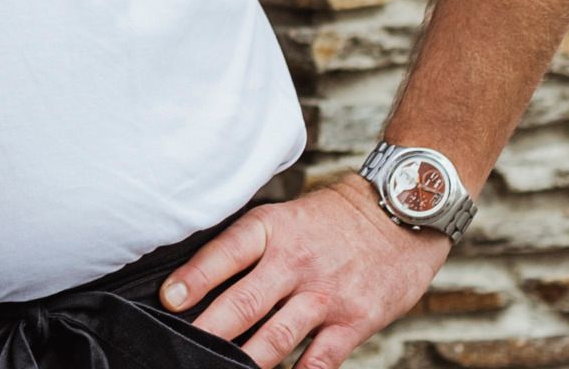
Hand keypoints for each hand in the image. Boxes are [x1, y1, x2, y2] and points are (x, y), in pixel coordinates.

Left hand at [164, 176, 449, 368]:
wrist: (400, 215)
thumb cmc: (334, 220)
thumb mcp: (286, 216)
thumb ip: (250, 246)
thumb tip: (199, 278)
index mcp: (273, 230)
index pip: (226, 253)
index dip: (194, 278)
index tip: (168, 300)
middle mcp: (295, 262)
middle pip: (244, 303)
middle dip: (209, 331)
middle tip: (181, 348)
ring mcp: (325, 295)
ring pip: (275, 337)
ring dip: (245, 360)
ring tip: (215, 368)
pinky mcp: (354, 321)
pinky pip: (319, 359)